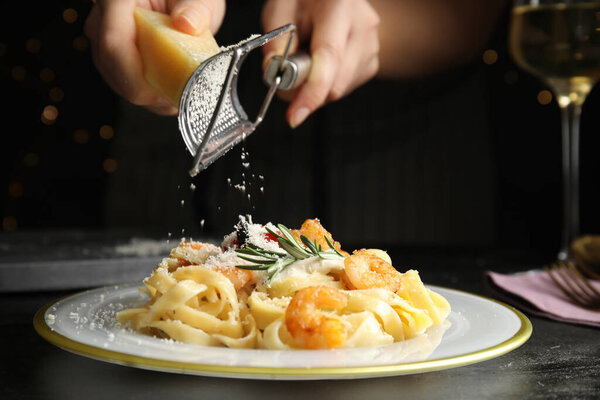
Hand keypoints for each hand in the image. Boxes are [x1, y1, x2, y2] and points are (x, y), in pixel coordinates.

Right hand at [85, 0, 225, 114]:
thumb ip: (195, 9)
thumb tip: (188, 24)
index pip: (114, 43)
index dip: (134, 77)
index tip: (159, 94)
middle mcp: (105, 15)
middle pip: (112, 65)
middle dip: (142, 91)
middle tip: (174, 101)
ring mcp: (105, 32)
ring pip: (113, 74)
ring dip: (144, 94)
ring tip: (174, 98)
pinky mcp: (113, 49)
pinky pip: (120, 76)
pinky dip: (143, 89)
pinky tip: (165, 93)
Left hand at [261, 0, 379, 127]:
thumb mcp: (280, 8)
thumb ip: (275, 41)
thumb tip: (275, 74)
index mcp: (340, 6)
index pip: (330, 58)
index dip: (312, 92)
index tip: (295, 115)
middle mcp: (363, 26)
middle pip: (336, 82)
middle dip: (305, 90)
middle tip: (284, 74)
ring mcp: (371, 45)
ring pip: (339, 90)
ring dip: (314, 87)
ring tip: (305, 58)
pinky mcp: (371, 62)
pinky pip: (344, 89)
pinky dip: (325, 85)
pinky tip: (319, 64)